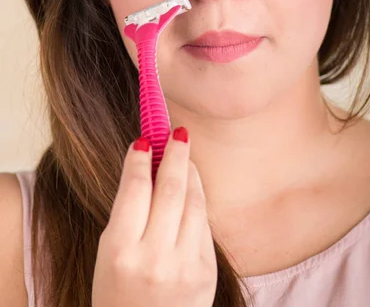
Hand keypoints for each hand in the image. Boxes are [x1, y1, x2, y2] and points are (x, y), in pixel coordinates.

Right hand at [92, 128, 217, 306]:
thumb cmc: (118, 293)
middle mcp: (154, 258)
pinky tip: (192, 188)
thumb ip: (128, 212)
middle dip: (174, 154)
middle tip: (177, 132)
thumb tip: (148, 164)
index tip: (143, 140)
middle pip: (170, 188)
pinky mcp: (206, 273)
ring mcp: (185, 266)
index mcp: (120, 251)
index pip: (134, 188)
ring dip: (189, 172)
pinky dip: (197, 200)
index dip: (139, 159)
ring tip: (184, 155)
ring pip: (193, 201)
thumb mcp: (108, 254)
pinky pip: (203, 223)